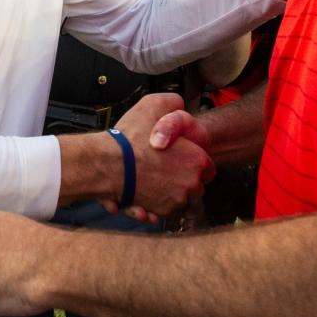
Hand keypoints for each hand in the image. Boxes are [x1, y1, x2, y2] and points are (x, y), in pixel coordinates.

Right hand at [113, 93, 215, 215]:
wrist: (108, 164)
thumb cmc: (131, 138)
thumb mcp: (155, 104)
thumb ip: (174, 104)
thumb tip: (179, 107)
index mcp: (197, 161)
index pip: (208, 167)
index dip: (193, 160)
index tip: (180, 157)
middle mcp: (191, 185)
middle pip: (193, 185)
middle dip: (181, 177)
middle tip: (162, 165)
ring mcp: (175, 202)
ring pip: (176, 198)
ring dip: (165, 190)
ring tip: (148, 177)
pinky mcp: (158, 212)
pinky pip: (159, 210)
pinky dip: (152, 203)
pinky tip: (140, 191)